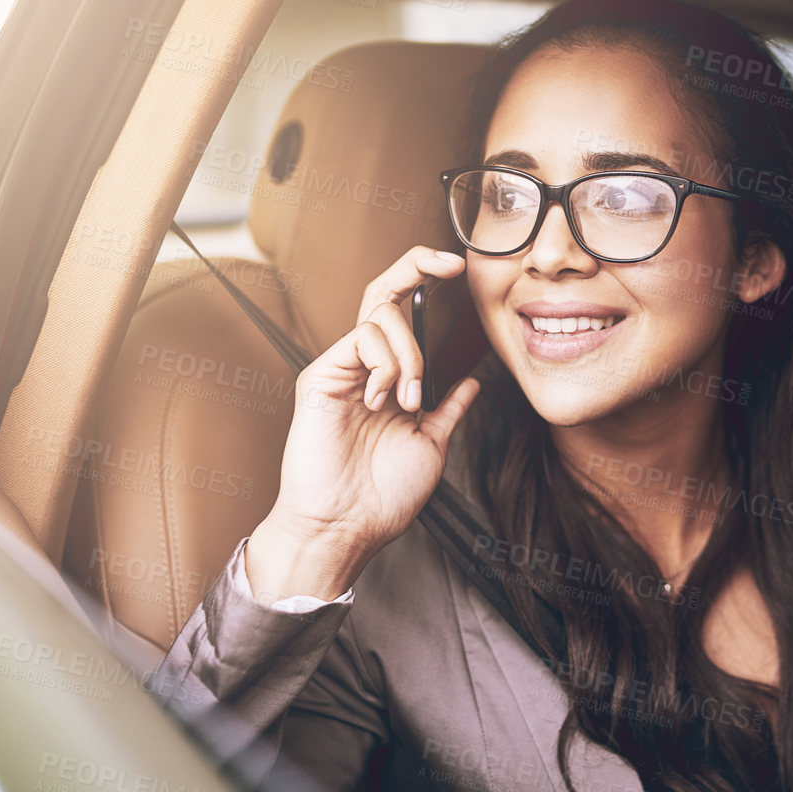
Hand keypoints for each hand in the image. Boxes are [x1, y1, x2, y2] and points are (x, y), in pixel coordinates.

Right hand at [246, 246, 481, 600]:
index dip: (423, 280)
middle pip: (382, 292)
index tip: (458, 269)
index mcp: (386, 380)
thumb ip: (448, 410)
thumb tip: (472, 381)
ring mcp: (339, 369)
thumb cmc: (383, 497)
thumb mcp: (431, 446)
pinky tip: (384, 401)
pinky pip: (362, 339)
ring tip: (408, 402)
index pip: (402, 314)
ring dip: (410, 354)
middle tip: (450, 264)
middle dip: (416, 266)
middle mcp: (361, 367)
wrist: (348, 527)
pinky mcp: (320, 376)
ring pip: (380, 315)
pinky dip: (387, 365)